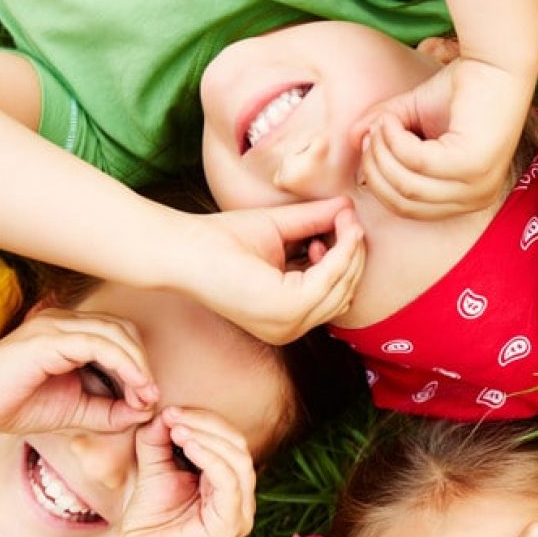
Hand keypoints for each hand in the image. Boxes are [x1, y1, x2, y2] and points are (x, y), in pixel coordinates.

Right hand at [0, 308, 157, 433]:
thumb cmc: (15, 406)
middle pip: (123, 330)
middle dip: (144, 363)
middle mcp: (64, 321)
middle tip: (151, 397)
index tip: (149, 399)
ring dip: (138, 365)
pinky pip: (98, 344)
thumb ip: (110, 411)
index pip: (119, 336)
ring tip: (146, 395)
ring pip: (115, 333)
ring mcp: (55, 325)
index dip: (140, 365)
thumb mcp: (76, 412)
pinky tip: (134, 387)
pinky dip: (123, 365)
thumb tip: (146, 411)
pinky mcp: (48, 338)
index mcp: (69, 333)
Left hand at [113, 408, 256, 536]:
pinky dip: (211, 458)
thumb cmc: (149, 524)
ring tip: (178, 429)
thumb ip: (158, 442)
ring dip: (208, 437)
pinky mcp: (232, 524)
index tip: (170, 411)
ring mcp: (240, 512)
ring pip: (239, 460)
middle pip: (237, 445)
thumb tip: (164, 413)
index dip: (203, 420)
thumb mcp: (153, 472)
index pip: (228, 441)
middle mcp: (240, 497)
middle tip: (173, 415)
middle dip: (206, 423)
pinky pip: (230, 483)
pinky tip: (188, 446)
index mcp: (226, 484)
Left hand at [189, 200, 366, 344]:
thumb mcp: (281, 229)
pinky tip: (338, 229)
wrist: (183, 247)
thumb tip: (349, 208)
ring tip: (343, 220)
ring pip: (342, 287)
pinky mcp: (286, 310)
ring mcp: (287, 324)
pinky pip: (330, 280)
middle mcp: (288, 328)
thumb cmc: (220, 239)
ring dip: (350, 250)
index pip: (333, 294)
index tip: (345, 224)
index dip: (347, 259)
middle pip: (344, 293)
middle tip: (350, 220)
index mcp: (284, 317)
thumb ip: (314, 222)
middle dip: (354, 254)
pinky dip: (341, 252)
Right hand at [354, 57, 535, 219]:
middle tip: (372, 131)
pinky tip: (394, 118)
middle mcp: (475, 198)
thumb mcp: (411, 116)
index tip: (369, 142)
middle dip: (376, 167)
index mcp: (465, 197)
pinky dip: (396, 139)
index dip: (378, 179)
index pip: (407, 208)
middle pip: (403, 202)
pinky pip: (417, 163)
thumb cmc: (460, 88)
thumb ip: (383, 131)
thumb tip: (354, 140)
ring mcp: (477, 185)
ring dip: (384, 150)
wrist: (496, 62)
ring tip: (384, 121)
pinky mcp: (473, 165)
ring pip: (406, 186)